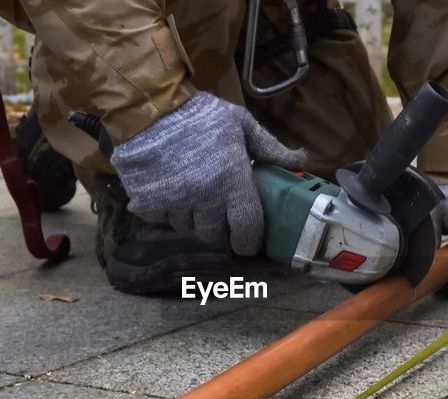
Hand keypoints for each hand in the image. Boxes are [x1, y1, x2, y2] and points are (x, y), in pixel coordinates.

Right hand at [110, 92, 304, 254]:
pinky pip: (160, 219)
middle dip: (219, 227)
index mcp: (231, 183)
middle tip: (217, 209)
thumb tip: (301, 161)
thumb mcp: (241, 124)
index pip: (246, 229)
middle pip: (214, 234)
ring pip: (187, 227)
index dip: (249, 241)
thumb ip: (271, 148)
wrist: (148, 107)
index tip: (248, 241)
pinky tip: (167, 191)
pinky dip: (165, 210)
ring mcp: (173, 204)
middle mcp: (204, 200)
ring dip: (192, 218)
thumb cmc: (200, 115)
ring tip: (192, 196)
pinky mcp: (146, 203)